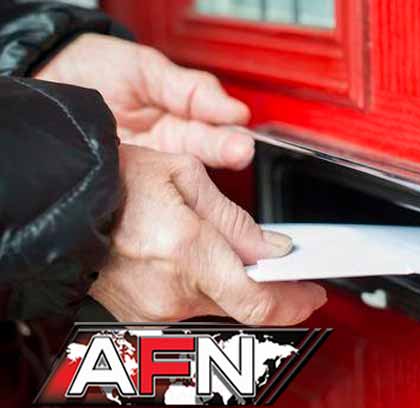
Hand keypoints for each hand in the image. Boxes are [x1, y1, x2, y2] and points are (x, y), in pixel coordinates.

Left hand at [36, 34, 252, 169]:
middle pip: (205, 156)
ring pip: (181, 177)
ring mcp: (147, 169)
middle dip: (225, 151)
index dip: (230, 134)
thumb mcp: (146, 69)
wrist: (41, 78)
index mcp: (180, 121)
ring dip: (200, 174)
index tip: (241, 132)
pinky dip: (160, 189)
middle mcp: (168, 149)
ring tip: (217, 163)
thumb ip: (189, 89)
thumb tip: (233, 109)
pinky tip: (172, 182)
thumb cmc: (92, 68)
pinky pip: (146, 190)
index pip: (216, 131)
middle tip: (239, 150)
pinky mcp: (124, 185)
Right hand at [92, 144, 326, 323]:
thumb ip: (237, 221)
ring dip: (233, 284)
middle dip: (269, 288)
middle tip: (283, 270)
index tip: (313, 293)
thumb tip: (273, 248)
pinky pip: (188, 304)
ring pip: (216, 304)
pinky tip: (199, 261)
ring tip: (230, 252)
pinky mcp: (141, 313)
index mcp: (188, 254)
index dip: (295, 303)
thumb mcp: (186, 177)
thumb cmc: (116, 181)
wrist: (62, 200)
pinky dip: (204, 286)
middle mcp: (172, 292)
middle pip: (242, 305)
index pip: (260, 302)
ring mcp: (154, 308)